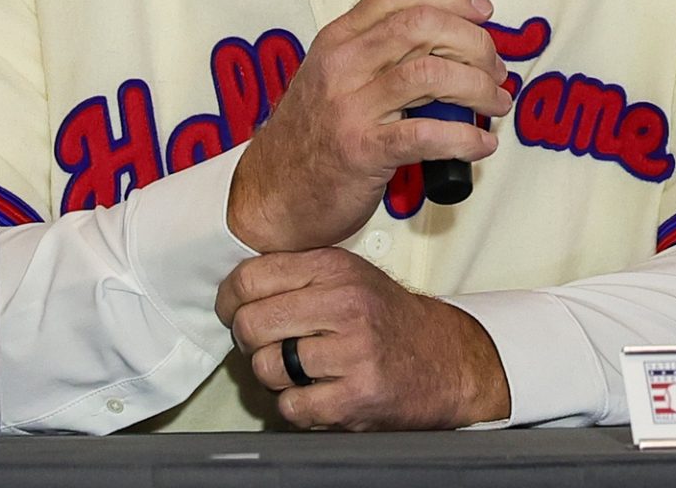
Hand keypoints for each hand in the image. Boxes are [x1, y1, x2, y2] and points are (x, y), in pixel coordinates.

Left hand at [217, 248, 509, 429]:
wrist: (446, 360)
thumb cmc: (387, 318)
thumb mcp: (348, 275)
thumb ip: (297, 275)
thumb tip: (236, 290)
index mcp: (334, 268)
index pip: (250, 277)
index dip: (229, 300)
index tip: (232, 311)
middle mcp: (344, 304)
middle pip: (251, 324)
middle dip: (248, 341)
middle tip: (265, 345)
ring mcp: (351, 353)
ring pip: (267, 368)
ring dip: (273, 376)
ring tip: (298, 371)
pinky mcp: (356, 398)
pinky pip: (291, 407)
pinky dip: (296, 406)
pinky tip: (317, 393)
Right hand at [227, 0, 511, 252]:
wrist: (270, 192)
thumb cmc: (312, 138)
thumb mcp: (335, 78)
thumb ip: (382, 55)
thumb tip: (451, 45)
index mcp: (339, 39)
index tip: (482, 11)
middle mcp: (342, 64)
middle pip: (423, 26)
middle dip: (474, 43)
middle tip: (494, 68)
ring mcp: (349, 106)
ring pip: (430, 75)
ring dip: (478, 87)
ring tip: (494, 103)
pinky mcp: (361, 150)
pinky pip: (427, 134)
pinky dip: (465, 137)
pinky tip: (479, 143)